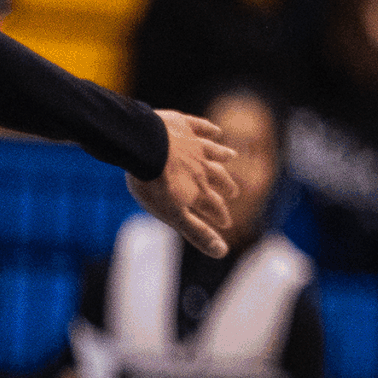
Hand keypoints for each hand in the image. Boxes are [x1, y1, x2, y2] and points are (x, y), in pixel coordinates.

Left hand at [124, 111, 238, 257]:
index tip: (226, 223)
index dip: (220, 215)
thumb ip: (197, 232)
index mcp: (198, 189)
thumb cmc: (155, 183)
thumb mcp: (174, 214)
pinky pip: (200, 127)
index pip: (214, 206)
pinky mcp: (182, 125)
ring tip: (231, 156)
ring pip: (212, 152)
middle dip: (226, 186)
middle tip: (234, 192)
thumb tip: (222, 252)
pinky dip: (209, 130)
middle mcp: (200, 167)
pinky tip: (215, 131)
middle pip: (217, 177)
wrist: (143, 146)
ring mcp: (192, 145)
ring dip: (222, 155)